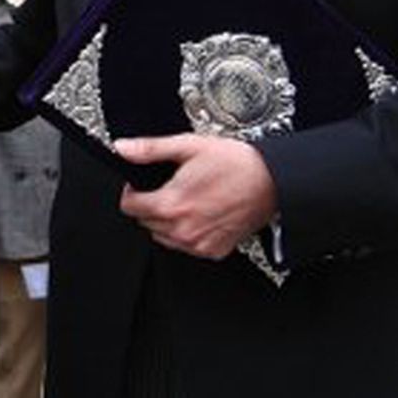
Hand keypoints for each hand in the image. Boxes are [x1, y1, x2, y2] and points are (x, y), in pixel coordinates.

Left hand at [113, 133, 277, 258]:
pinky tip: (201, 214)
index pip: (129, 207)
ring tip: (187, 200)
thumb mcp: (189, 146)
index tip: (141, 185)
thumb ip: (151, 149)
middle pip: (145, 222)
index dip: (132, 192)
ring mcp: (198, 244)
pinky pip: (186, 246)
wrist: (273, 182)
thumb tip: (124, 148)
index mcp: (171, 204)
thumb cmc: (236, 163)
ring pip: (163, 236)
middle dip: (150, 204)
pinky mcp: (213, 251)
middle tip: (170, 188)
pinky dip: (187, 233)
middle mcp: (182, 229)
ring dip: (166, 221)